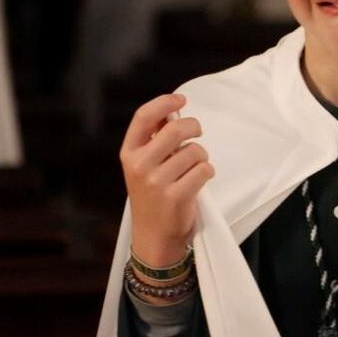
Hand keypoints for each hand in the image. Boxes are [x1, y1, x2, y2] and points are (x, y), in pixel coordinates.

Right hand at [120, 94, 213, 267]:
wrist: (153, 237)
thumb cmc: (152, 196)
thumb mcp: (143, 165)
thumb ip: (154, 139)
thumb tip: (172, 111)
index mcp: (129, 153)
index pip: (144, 117)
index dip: (164, 102)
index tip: (181, 99)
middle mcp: (139, 165)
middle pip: (175, 129)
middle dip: (194, 127)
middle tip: (197, 133)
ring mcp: (156, 182)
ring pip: (195, 151)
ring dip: (202, 157)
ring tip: (193, 168)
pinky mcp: (176, 196)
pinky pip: (204, 170)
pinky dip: (208, 172)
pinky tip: (199, 180)